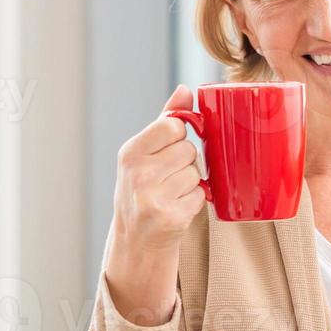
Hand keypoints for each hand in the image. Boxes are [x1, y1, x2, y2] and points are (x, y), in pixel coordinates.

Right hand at [105, 85, 206, 323]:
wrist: (135, 241)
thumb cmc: (142, 189)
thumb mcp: (144, 154)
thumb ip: (165, 121)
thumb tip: (185, 90)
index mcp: (130, 153)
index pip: (173, 126)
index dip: (178, 137)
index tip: (168, 150)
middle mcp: (138, 174)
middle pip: (188, 150)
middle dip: (185, 162)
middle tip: (168, 177)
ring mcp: (153, 198)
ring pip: (196, 173)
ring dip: (190, 183)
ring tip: (171, 193)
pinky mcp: (172, 217)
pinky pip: (201, 195)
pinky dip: (195, 201)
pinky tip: (177, 207)